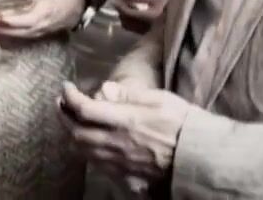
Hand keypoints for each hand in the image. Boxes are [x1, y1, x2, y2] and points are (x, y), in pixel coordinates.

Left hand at [58, 80, 190, 185]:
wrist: (200, 159)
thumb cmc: (183, 124)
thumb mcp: (160, 100)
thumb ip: (128, 96)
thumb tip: (103, 89)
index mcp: (124, 121)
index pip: (83, 109)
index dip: (69, 97)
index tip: (66, 87)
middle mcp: (116, 144)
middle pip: (76, 133)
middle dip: (63, 116)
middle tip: (61, 104)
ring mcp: (119, 162)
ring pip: (83, 151)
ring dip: (72, 135)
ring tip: (71, 122)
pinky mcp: (125, 176)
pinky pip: (97, 165)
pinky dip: (86, 151)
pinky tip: (90, 143)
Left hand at [113, 0, 167, 34]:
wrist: (185, 13)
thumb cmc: (170, 2)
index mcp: (149, 17)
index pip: (127, 13)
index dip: (119, 5)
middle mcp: (146, 28)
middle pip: (125, 21)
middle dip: (120, 10)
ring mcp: (147, 32)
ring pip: (128, 26)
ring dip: (124, 15)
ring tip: (125, 3)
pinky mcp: (149, 34)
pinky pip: (133, 28)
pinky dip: (129, 19)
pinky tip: (133, 10)